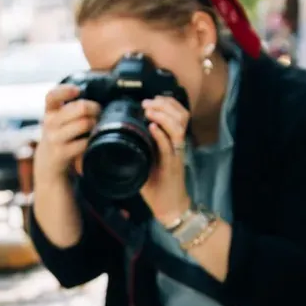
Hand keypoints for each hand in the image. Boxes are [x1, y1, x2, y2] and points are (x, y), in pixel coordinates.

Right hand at [35, 85, 99, 186]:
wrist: (47, 162)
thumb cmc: (60, 135)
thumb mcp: (58, 119)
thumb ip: (70, 107)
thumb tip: (96, 95)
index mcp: (50, 111)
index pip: (52, 96)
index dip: (66, 91)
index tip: (78, 91)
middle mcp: (50, 123)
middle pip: (79, 107)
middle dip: (94, 107)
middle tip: (98, 111)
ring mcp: (55, 139)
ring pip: (84, 123)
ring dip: (95, 123)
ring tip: (95, 125)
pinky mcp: (61, 153)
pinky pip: (85, 142)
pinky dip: (91, 140)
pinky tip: (91, 140)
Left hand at [141, 96, 191, 223]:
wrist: (170, 206)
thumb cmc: (159, 185)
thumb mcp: (150, 160)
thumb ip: (143, 146)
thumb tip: (125, 133)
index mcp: (174, 142)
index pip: (179, 114)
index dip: (168, 103)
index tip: (153, 99)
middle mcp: (177, 145)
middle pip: (181, 116)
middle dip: (164, 105)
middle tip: (147, 103)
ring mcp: (176, 155)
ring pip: (177, 127)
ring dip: (162, 115)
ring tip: (149, 111)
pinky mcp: (172, 166)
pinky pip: (168, 147)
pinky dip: (160, 135)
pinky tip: (152, 127)